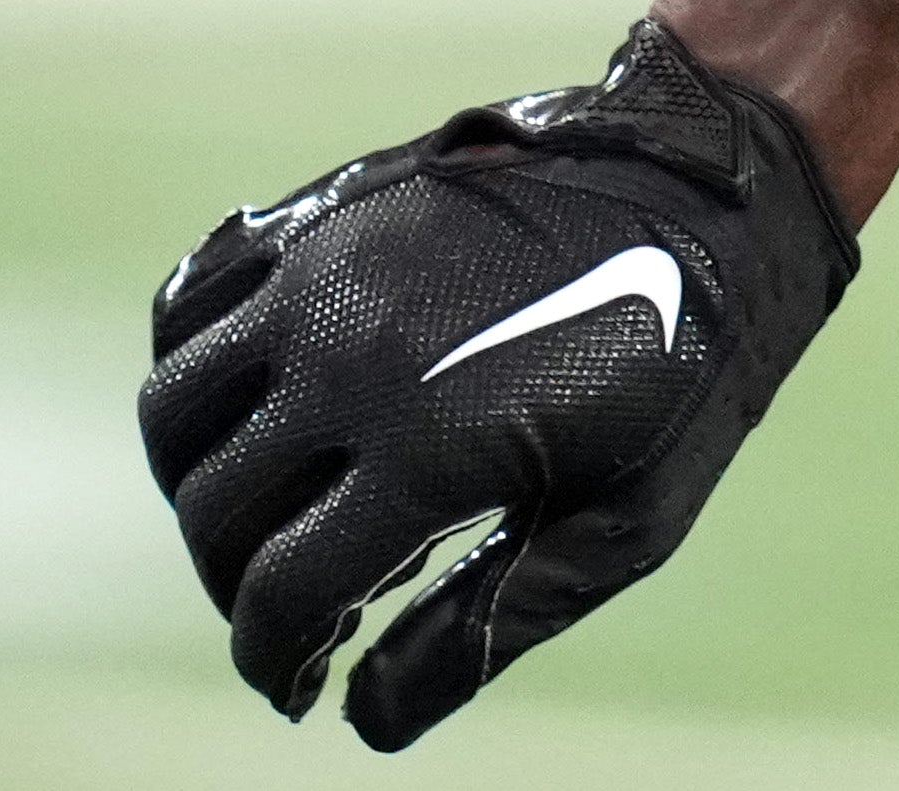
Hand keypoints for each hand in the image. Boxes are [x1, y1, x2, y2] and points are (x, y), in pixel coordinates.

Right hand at [139, 20, 859, 747]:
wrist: (722, 181)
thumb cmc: (693, 362)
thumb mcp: (627, 521)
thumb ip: (488, 625)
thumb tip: (366, 718)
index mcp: (428, 446)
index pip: (282, 594)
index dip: (273, 661)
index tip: (295, 685)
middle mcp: (350, 357)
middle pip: (216, 512)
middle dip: (236, 584)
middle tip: (292, 604)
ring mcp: (326, 272)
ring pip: (175, 409)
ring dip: (196, 481)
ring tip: (262, 509)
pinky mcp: (327, 210)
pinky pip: (193, 298)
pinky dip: (190, 365)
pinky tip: (248, 402)